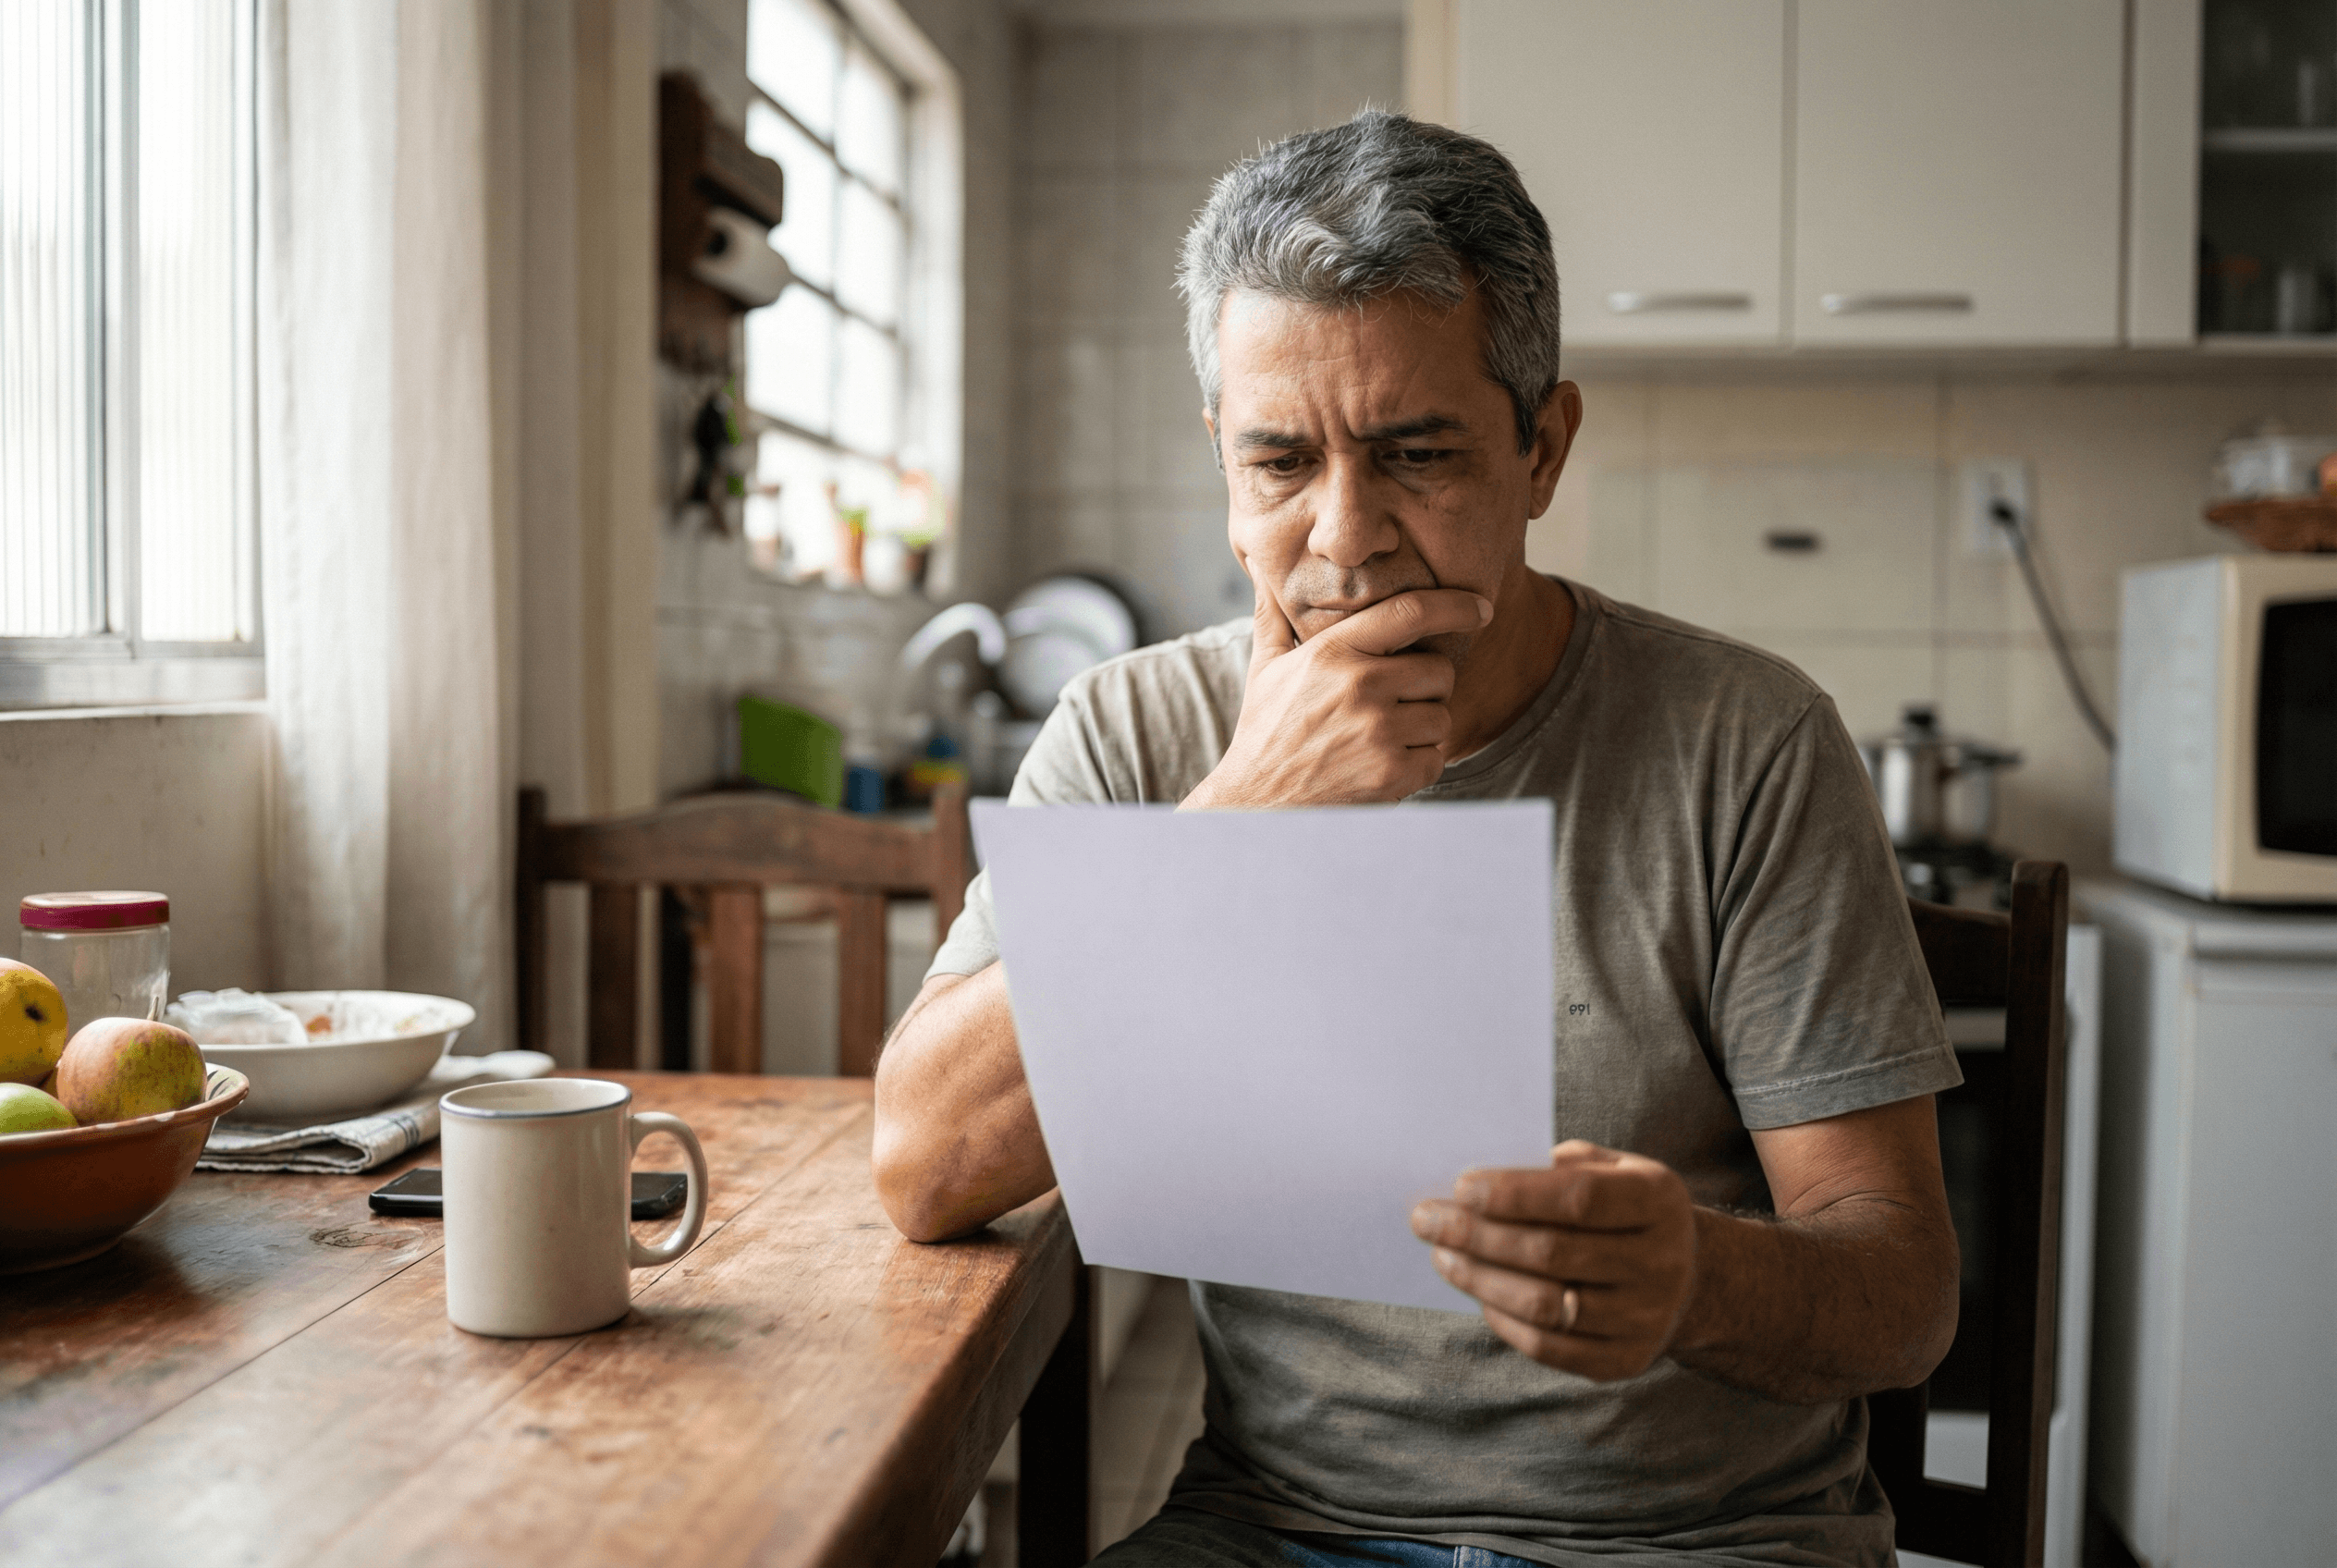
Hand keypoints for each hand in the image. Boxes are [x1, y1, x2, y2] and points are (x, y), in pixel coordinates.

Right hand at [1183, 573, 1490, 808]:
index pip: (1411, 612)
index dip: (1455, 606)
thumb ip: (1274, 615)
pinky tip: (1382, 764)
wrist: (1254, 803)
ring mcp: (1378, 732)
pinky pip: (1436, 757)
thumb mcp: (1264, 667)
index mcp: (1333, 651)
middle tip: (1392, 703)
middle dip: (1425, 687)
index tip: (1481, 607)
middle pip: (1439, 671)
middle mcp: (1360, 686)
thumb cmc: (1265, 730)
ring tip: (1381, 737)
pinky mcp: (1392, 774)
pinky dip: (1418, 764)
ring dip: (1421, 729)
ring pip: (1441, 717)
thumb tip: (1264, 568)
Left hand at [1409, 1140, 1697, 1381]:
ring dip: (1480, 1278)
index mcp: (1659, 1200)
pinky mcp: (1625, 1361)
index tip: (1461, 1186)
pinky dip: (1503, 1319)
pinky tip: (1477, 1292)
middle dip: (1478, 1235)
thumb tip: (1484, 1181)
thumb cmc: (1626, 1209)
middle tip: (1427, 1219)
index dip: (1515, 1194)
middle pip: (1553, 1253)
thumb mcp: (1613, 1168)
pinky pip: (1549, 1347)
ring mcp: (1647, 1318)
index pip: (1579, 1199)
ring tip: (1441, 1254)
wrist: (1688, 1277)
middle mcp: (1662, 1262)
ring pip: (1544, 1305)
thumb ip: (1560, 1166)